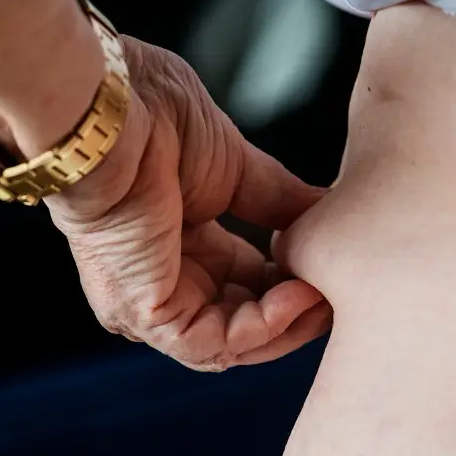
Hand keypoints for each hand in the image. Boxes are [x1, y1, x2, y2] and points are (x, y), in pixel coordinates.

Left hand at [44, 37, 331, 370]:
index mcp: (181, 247)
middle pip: (245, 325)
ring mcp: (152, 303)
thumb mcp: (236, 168)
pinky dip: (266, 327)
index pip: (249, 288)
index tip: (335, 271)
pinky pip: (216, 343)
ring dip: (290, 325)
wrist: (111, 110)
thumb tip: (329, 214)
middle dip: (299, 314)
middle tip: (344, 294)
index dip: (295, 285)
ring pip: (234, 344)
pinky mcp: (147, 314)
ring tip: (328, 295)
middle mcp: (164, 282)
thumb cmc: (153, 118)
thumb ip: (281, 200)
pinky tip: (301, 294)